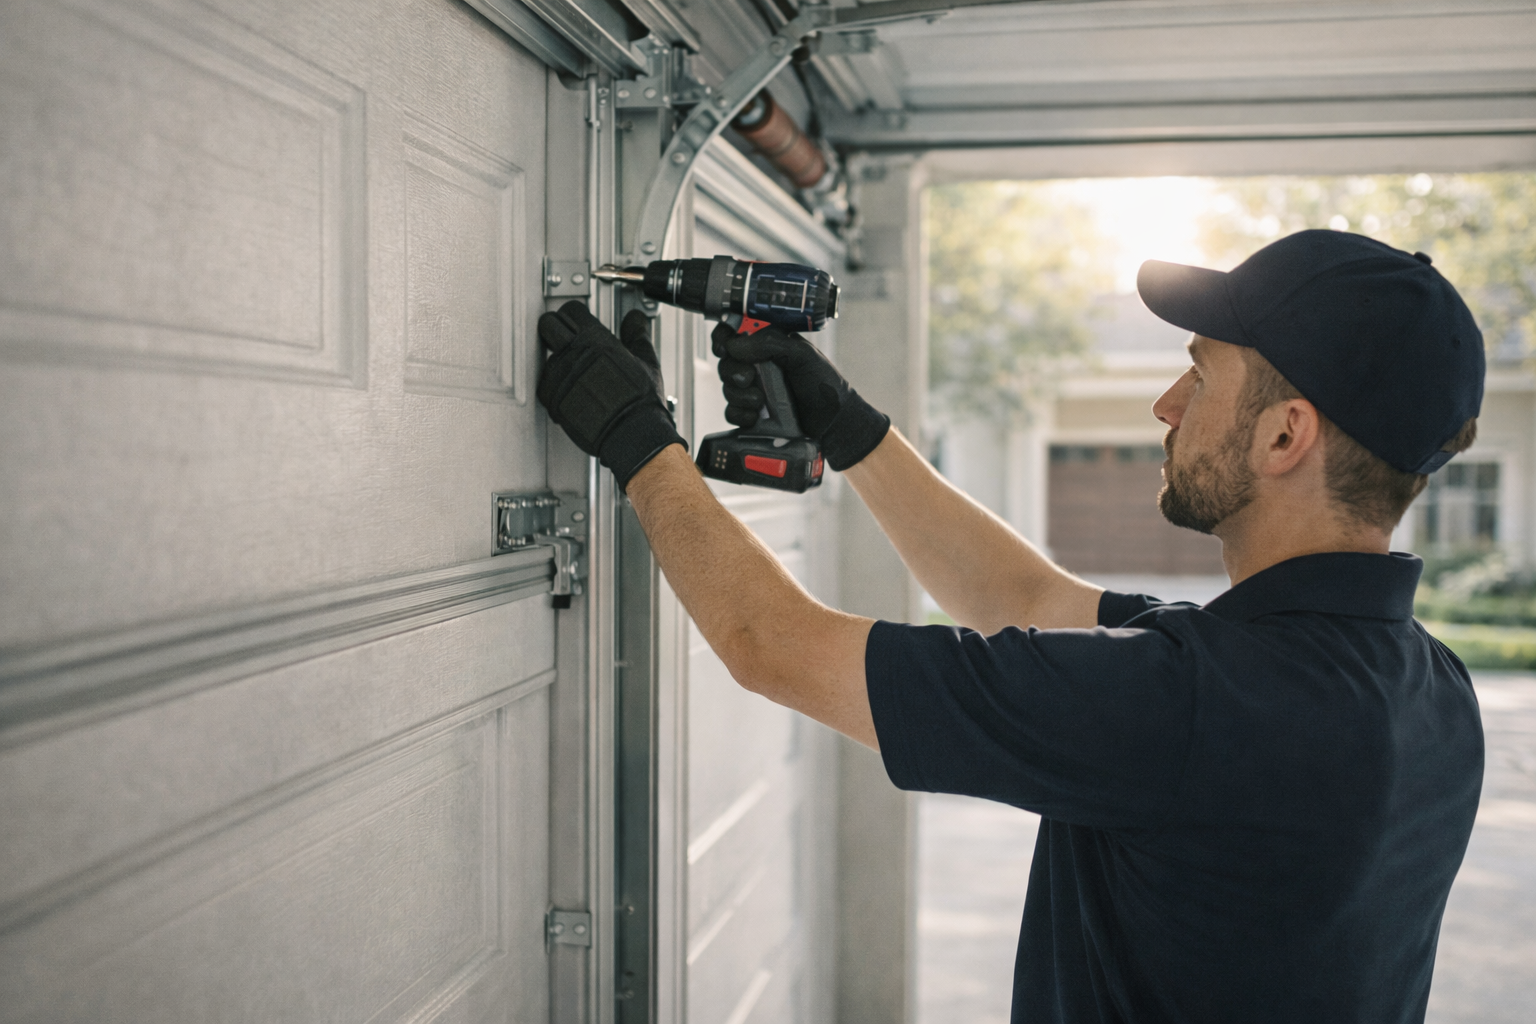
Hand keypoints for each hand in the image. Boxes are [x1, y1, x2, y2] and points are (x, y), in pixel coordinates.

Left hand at [538, 301, 684, 487]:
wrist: (631, 435)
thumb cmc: (641, 401)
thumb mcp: (645, 361)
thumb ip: (637, 335)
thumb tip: (636, 319)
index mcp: (595, 339)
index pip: (570, 310)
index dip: (574, 316)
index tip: (579, 323)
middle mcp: (573, 353)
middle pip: (547, 325)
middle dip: (555, 329)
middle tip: (566, 340)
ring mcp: (559, 376)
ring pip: (546, 356)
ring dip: (557, 361)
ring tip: (577, 375)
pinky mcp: (552, 399)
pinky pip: (544, 384)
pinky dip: (554, 387)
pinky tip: (573, 392)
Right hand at [712, 322, 889, 470]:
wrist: (832, 422)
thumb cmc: (824, 385)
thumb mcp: (802, 354)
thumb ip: (769, 343)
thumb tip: (735, 345)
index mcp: (769, 345)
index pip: (735, 333)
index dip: (724, 337)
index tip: (724, 347)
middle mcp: (759, 365)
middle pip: (726, 362)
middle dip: (734, 371)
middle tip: (750, 378)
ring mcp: (754, 390)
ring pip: (727, 388)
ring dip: (740, 395)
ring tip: (761, 401)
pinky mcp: (752, 413)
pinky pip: (731, 412)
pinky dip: (740, 414)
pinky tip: (756, 415)